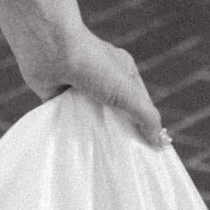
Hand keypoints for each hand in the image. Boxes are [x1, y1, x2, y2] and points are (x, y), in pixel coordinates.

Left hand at [20, 23, 167, 149]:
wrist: (49, 47)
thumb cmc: (92, 63)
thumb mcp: (126, 90)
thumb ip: (145, 116)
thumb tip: (160, 142)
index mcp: (121, 71)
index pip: (138, 104)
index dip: (143, 126)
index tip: (147, 153)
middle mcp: (100, 78)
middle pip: (114, 112)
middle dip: (117, 132)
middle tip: (124, 162)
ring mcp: (78, 86)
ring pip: (90, 117)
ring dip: (93, 132)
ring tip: (100, 160)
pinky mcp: (56, 95)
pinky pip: (67, 118)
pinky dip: (70, 130)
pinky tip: (76, 148)